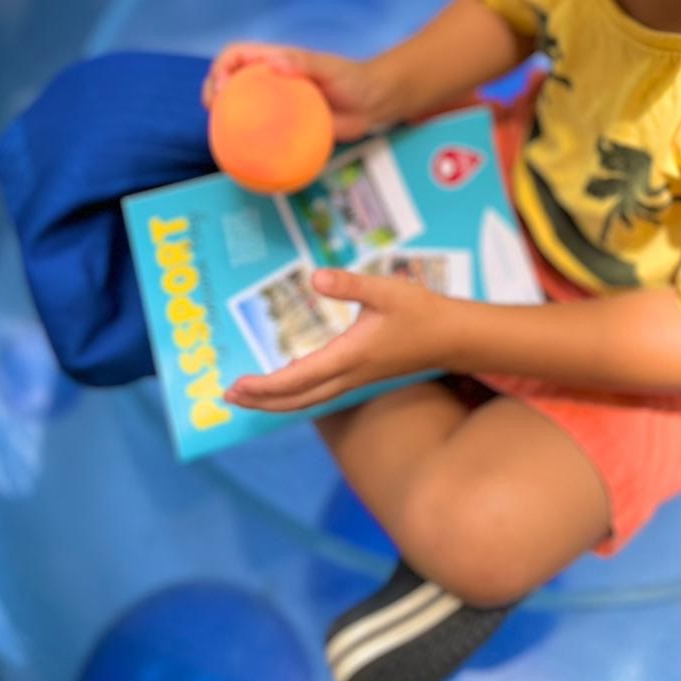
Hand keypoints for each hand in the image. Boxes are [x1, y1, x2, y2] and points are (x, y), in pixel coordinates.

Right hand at [201, 43, 388, 141]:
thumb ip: (304, 63)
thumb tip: (275, 63)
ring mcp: (276, 105)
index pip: (237, 55)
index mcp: (275, 61)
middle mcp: (270, 81)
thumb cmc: (353, 79)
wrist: (374, 104)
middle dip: (212, 92)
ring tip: (221, 137)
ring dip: (224, 120)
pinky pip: (260, 133)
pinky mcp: (284, 127)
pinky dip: (247, 142)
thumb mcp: (329, 68)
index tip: (222, 87)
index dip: (221, 66)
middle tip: (214, 112)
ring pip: (240, 108)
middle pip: (229, 81)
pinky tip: (245, 157)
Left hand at [224, 268, 460, 411]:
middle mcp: (348, 375)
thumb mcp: (386, 290)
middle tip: (229, 397)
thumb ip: (350, 284)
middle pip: (297, 400)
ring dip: (276, 400)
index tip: (237, 385)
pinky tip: (287, 380)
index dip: (265, 385)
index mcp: (348, 357)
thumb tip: (315, 279)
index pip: (297, 379)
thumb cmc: (420, 311)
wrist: (451, 337)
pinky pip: (320, 392)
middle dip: (261, 401)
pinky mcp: (361, 375)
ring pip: (308, 399)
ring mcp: (355, 378)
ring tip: (249, 395)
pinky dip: (296, 393)